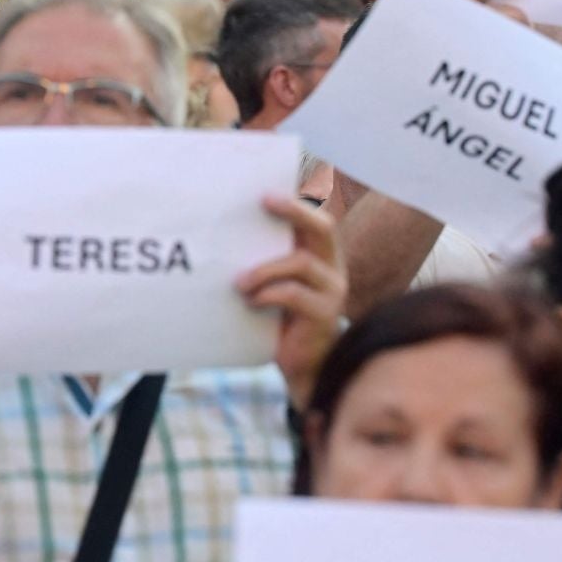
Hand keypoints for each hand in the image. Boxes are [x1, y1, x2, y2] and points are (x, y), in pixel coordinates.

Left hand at [238, 196, 347, 409]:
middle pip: (322, 229)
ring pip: (300, 262)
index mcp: (321, 258)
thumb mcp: (276, 286)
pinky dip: (267, 294)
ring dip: (264, 269)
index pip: (317, 221)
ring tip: (239, 283)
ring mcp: (331, 292)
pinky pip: (294, 294)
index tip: (266, 194)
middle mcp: (332, 269)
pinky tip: (251, 302)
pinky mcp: (324, 315)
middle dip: (294, 211)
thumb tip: (230, 237)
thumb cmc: (282, 322)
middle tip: (264, 203)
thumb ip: (267, 262)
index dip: (298, 204)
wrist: (303, 367)